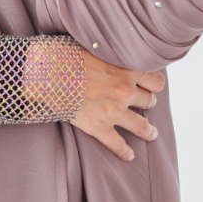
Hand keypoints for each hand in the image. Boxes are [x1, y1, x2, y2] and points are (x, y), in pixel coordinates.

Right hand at [70, 46, 165, 161]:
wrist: (47, 72)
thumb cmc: (67, 55)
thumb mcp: (94, 46)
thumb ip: (110, 53)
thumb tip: (111, 50)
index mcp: (126, 70)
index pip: (155, 81)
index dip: (153, 84)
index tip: (150, 86)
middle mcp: (124, 91)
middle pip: (150, 101)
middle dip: (148, 102)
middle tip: (145, 104)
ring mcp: (114, 111)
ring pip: (142, 126)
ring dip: (149, 130)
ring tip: (151, 133)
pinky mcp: (99, 127)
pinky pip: (118, 144)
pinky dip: (125, 152)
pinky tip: (129, 155)